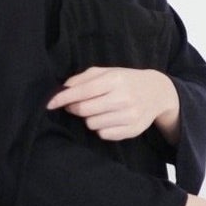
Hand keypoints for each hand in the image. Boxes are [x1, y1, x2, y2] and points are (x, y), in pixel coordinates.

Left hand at [46, 66, 177, 142]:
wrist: (157, 92)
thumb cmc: (126, 80)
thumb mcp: (108, 72)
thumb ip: (84, 78)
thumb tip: (64, 88)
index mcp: (115, 79)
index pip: (82, 91)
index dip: (62, 98)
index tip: (49, 104)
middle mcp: (123, 97)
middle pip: (84, 110)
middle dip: (75, 109)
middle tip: (77, 105)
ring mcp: (129, 115)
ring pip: (92, 124)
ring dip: (90, 118)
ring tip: (99, 110)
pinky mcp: (132, 130)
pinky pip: (104, 134)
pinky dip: (101, 128)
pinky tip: (109, 119)